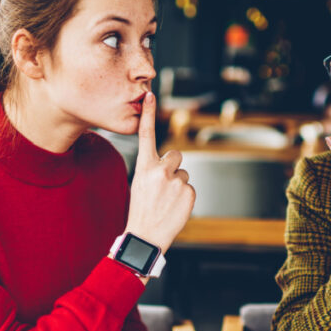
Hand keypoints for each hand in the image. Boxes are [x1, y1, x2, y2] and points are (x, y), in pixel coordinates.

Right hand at [124, 92, 194, 254]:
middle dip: (173, 167)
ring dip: (178, 184)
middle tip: (163, 186)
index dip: (148, 113)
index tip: (150, 94)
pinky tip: (174, 208)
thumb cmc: (141, 210)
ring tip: (167, 201)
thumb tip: (171, 162)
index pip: (146, 135)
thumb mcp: (140, 184)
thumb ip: (154, 169)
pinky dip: (184, 197)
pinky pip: (190, 187)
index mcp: (144, 167)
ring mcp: (176, 181)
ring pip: (183, 173)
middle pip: (175, 155)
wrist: (146, 236)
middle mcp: (160, 170)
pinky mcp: (189, 192)